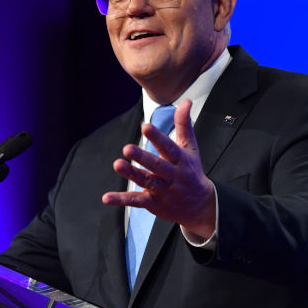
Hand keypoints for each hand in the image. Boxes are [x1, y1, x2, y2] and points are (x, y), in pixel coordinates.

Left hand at [102, 99, 216, 239]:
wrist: (200, 206)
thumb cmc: (192, 171)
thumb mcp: (191, 148)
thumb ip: (184, 124)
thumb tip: (185, 101)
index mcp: (180, 160)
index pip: (168, 147)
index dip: (157, 137)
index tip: (145, 127)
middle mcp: (171, 175)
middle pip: (156, 166)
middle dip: (143, 157)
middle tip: (128, 148)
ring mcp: (162, 190)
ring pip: (145, 181)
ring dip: (131, 173)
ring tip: (117, 164)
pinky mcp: (152, 203)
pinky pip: (136, 200)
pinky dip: (121, 199)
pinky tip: (106, 197)